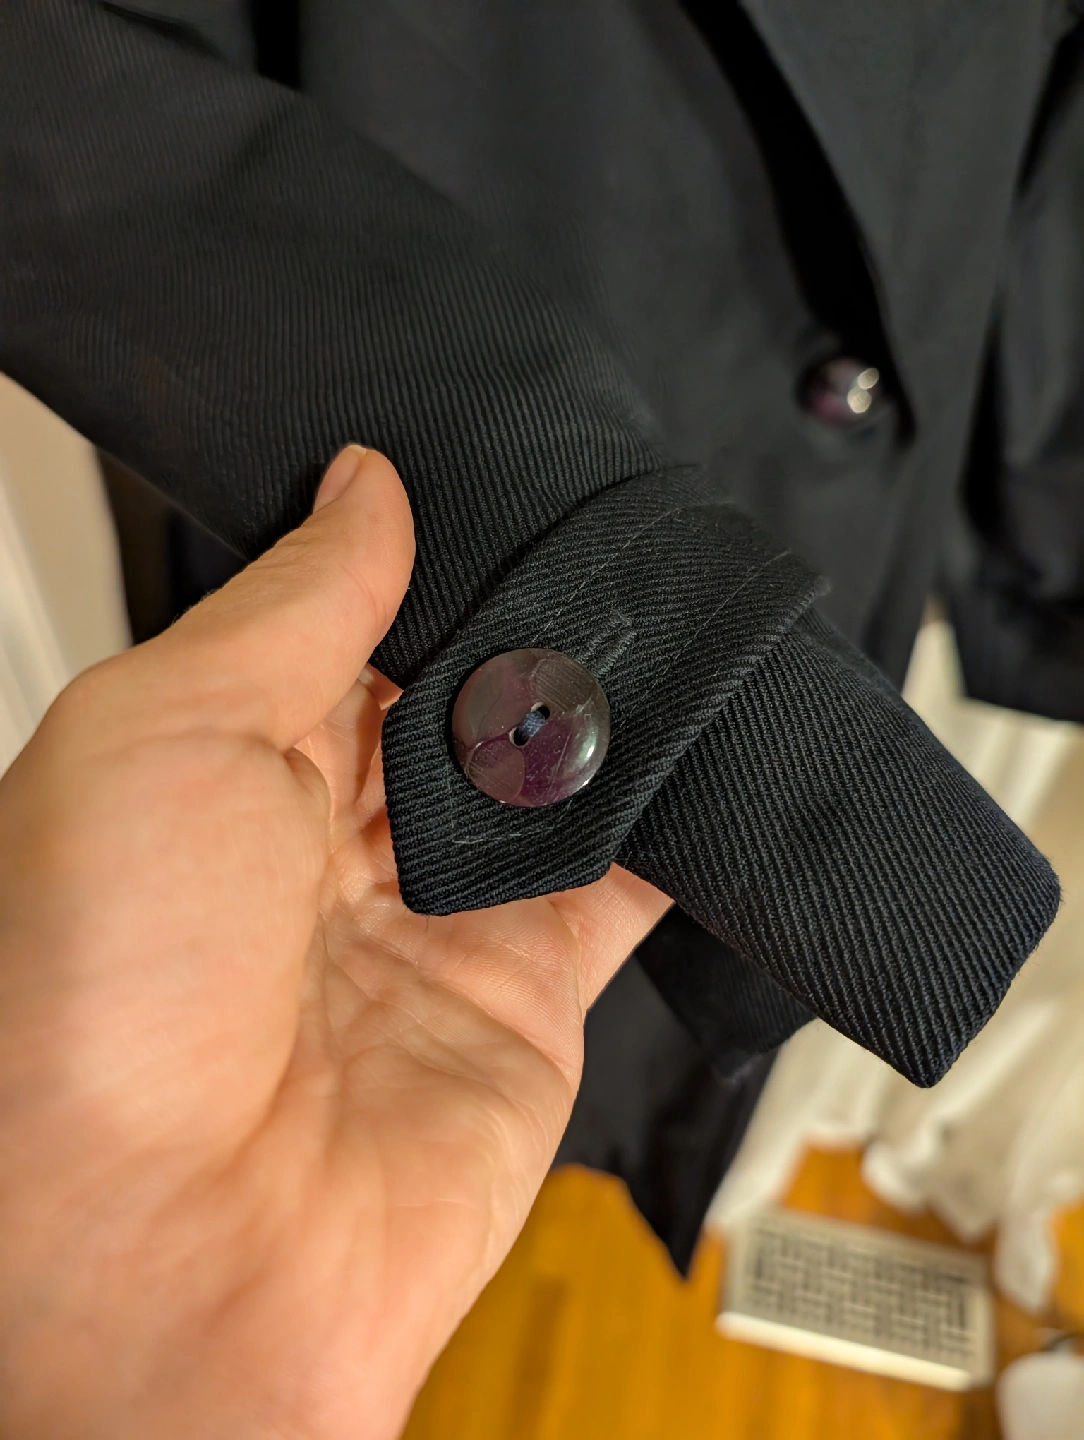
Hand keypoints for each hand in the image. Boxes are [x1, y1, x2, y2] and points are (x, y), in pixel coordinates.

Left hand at [0, 447, 668, 1439]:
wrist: (175, 1258)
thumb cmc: (99, 1006)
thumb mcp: (166, 729)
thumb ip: (290, 603)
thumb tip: (363, 487)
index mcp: (225, 764)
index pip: (355, 623)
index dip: (429, 560)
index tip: (501, 494)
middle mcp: (327, 844)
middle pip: (464, 699)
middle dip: (526, 639)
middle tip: (589, 567)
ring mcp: (435, 923)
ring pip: (552, 782)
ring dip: (603, 722)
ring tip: (654, 645)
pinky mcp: (529, 1001)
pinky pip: (625, 890)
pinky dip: (673, 829)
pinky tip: (703, 758)